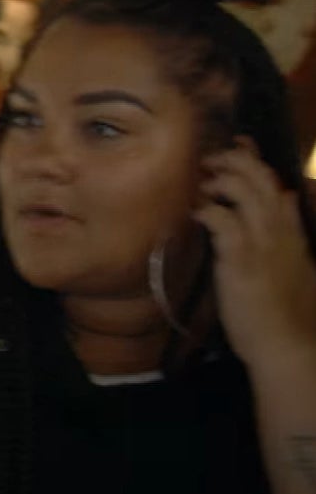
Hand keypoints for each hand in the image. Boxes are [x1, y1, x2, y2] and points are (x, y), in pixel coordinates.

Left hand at [195, 138, 315, 370]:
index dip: (258, 161)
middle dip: (236, 159)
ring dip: (220, 179)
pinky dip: (207, 209)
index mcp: (295, 234)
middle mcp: (281, 232)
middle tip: (211, 158)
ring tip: (203, 182)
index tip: (241, 146)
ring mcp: (262, 243)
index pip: (279, 186)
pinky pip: (222, 219)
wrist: (289, 347)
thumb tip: (278, 211)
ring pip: (244, 190)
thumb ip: (287, 239)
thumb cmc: (287, 314)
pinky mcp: (241, 259)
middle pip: (261, 178)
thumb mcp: (296, 270)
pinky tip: (196, 211)